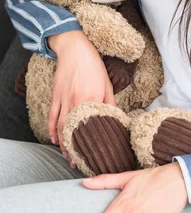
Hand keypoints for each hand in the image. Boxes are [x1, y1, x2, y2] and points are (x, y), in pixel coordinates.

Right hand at [48, 31, 116, 165]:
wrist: (75, 49)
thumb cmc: (94, 66)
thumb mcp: (107, 84)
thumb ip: (110, 104)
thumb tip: (117, 118)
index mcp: (90, 100)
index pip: (90, 127)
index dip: (90, 142)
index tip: (93, 155)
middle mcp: (75, 103)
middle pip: (73, 131)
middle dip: (75, 149)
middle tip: (78, 163)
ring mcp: (63, 100)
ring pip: (60, 127)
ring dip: (63, 143)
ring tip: (67, 156)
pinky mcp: (56, 96)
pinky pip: (52, 116)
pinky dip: (51, 129)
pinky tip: (54, 139)